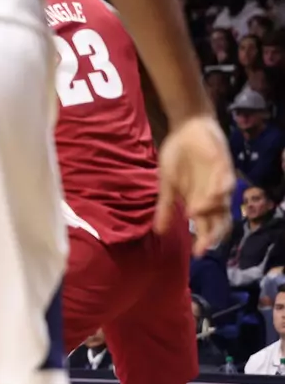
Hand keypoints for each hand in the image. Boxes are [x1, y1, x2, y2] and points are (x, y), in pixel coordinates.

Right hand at [157, 115, 235, 254]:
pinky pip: (226, 181)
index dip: (204, 240)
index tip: (196, 254)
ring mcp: (219, 181)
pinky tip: (211, 197)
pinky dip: (220, 191)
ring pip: (223, 203)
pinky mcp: (223, 166)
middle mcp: (212, 195)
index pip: (207, 225)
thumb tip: (157, 231)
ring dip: (211, 210)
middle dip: (213, 234)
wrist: (186, 129)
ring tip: (194, 213)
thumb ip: (165, 207)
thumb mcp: (167, 184)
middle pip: (220, 220)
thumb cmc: (178, 156)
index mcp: (199, 201)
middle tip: (204, 246)